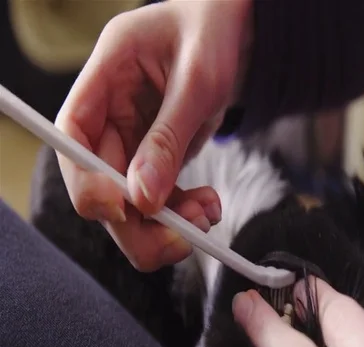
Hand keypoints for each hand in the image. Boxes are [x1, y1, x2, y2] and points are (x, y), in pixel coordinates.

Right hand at [55, 0, 252, 270]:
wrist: (232, 33)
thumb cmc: (211, 34)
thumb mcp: (197, 78)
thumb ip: (168, 137)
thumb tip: (144, 198)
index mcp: (106, 78)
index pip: (72, 136)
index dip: (87, 181)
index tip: (122, 209)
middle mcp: (111, 117)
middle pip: (99, 187)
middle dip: (137, 224)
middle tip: (182, 238)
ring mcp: (132, 142)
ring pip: (130, 206)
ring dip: (167, 226)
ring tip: (207, 213)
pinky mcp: (155, 160)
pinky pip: (159, 201)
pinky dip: (183, 215)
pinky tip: (209, 207)